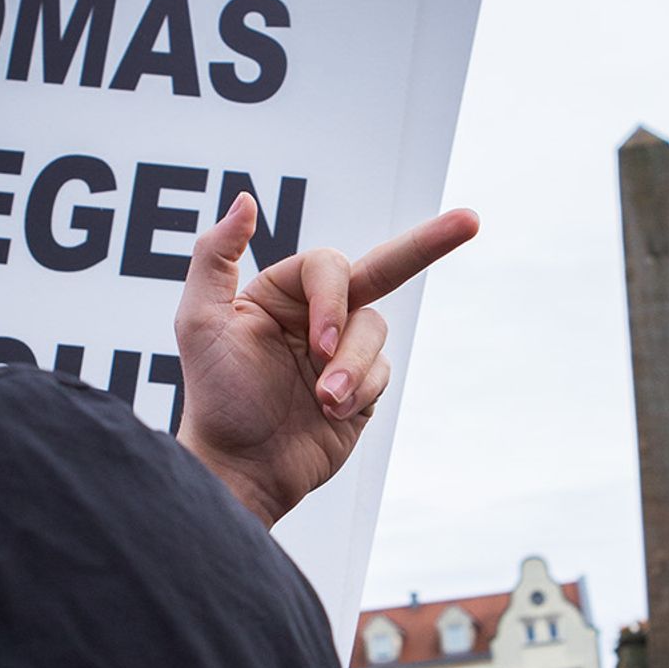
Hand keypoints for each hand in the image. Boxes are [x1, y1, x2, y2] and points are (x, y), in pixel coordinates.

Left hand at [174, 195, 479, 523]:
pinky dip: (359, 391)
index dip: (332, 299)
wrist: (243, 467)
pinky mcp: (363, 389)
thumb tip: (246, 200)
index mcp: (282, 292)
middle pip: (382, 267)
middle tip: (470, 220)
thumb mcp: (198, 320)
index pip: (330, 267)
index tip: (317, 343)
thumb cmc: (215, 397)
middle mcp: (318, 315)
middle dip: (427, 244)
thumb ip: (214, 256)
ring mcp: (345, 352)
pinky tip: (331, 413)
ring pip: (378, 332)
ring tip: (324, 400)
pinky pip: (383, 372)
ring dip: (354, 368)